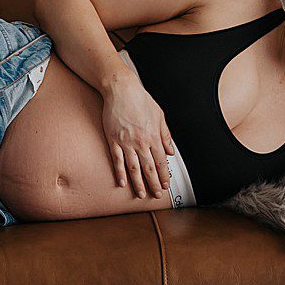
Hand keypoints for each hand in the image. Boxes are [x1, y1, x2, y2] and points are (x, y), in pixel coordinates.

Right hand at [101, 69, 176, 199]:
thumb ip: (165, 135)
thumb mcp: (160, 115)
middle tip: (156, 195)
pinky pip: (117, 160)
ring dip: (139, 183)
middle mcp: (141, 142)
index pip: (161, 162)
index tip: (166, 185)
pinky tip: (122, 182)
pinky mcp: (113, 140)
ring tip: (141, 194)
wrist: (122, 90)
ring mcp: (126, 142)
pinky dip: (120, 173)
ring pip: (134, 168)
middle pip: (149, 168)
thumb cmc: (140, 100)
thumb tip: (171, 151)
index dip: (164, 176)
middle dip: (154, 184)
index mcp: (154, 136)